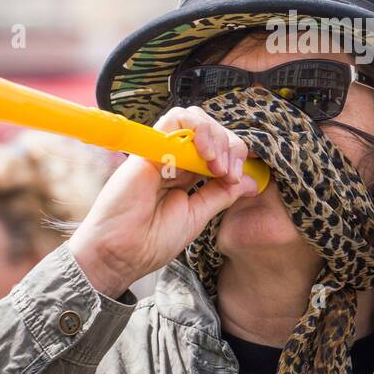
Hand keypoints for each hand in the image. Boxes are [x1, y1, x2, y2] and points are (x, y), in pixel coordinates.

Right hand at [67, 106, 258, 296]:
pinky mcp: (148, 149)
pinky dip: (196, 129)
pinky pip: (174, 121)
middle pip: (209, 129)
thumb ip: (222, 195)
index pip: (218, 147)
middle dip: (229, 145)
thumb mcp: (198, 216)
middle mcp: (174, 158)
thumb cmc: (151, 240)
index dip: (234, 155)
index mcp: (187, 173)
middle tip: (229, 172)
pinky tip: (204, 155)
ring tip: (217, 164)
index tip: (238, 178)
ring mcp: (160, 151)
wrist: (120, 254)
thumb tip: (253, 181)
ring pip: (193, 119)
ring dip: (214, 136)